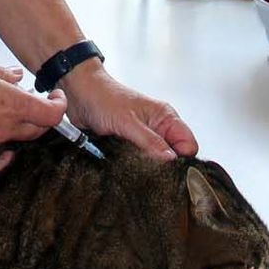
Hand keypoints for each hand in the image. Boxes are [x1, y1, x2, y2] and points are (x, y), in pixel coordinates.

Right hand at [0, 61, 66, 177]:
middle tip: (38, 103)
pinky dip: (2, 161)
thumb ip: (4, 74)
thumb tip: (17, 76)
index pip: (51, 114)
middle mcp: (5, 127)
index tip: (56, 97)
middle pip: (38, 129)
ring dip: (22, 128)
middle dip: (43, 116)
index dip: (59, 106)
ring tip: (12, 113)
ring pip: (17, 141)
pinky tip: (5, 153)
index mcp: (13, 105)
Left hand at [56, 63, 197, 160]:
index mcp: (166, 118)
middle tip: (151, 175)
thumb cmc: (104, 99)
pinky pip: (139, 163)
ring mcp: (144, 139)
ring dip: (147, 169)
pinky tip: (127, 171)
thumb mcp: (128, 122)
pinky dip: (135, 168)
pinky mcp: (129, 147)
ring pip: (156, 162)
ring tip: (135, 171)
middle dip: (165, 167)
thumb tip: (171, 159)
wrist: (79, 94)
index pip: (188, 145)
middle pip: (174, 157)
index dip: (183, 159)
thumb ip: (150, 141)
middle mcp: (158, 129)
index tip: (170, 172)